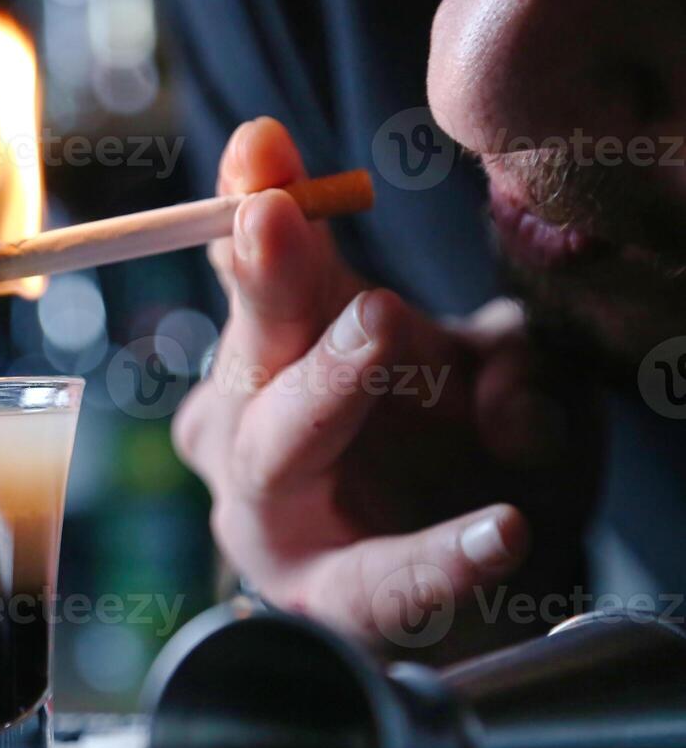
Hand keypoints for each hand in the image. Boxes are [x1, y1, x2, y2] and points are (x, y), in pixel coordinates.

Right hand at [173, 118, 601, 660]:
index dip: (249, 203)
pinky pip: (378, 578)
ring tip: (380, 324)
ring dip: (321, 387)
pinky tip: (502, 531)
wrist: (479, 574)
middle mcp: (250, 425)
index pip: (255, 270)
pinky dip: (437, 555)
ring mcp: (271, 515)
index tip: (260, 149)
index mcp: (282, 350)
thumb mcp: (490, 371)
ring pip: (275, 453)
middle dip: (260, 281)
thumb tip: (502, 374)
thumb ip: (497, 353)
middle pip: (246, 351)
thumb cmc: (461, 450)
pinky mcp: (327, 598)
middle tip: (272, 218)